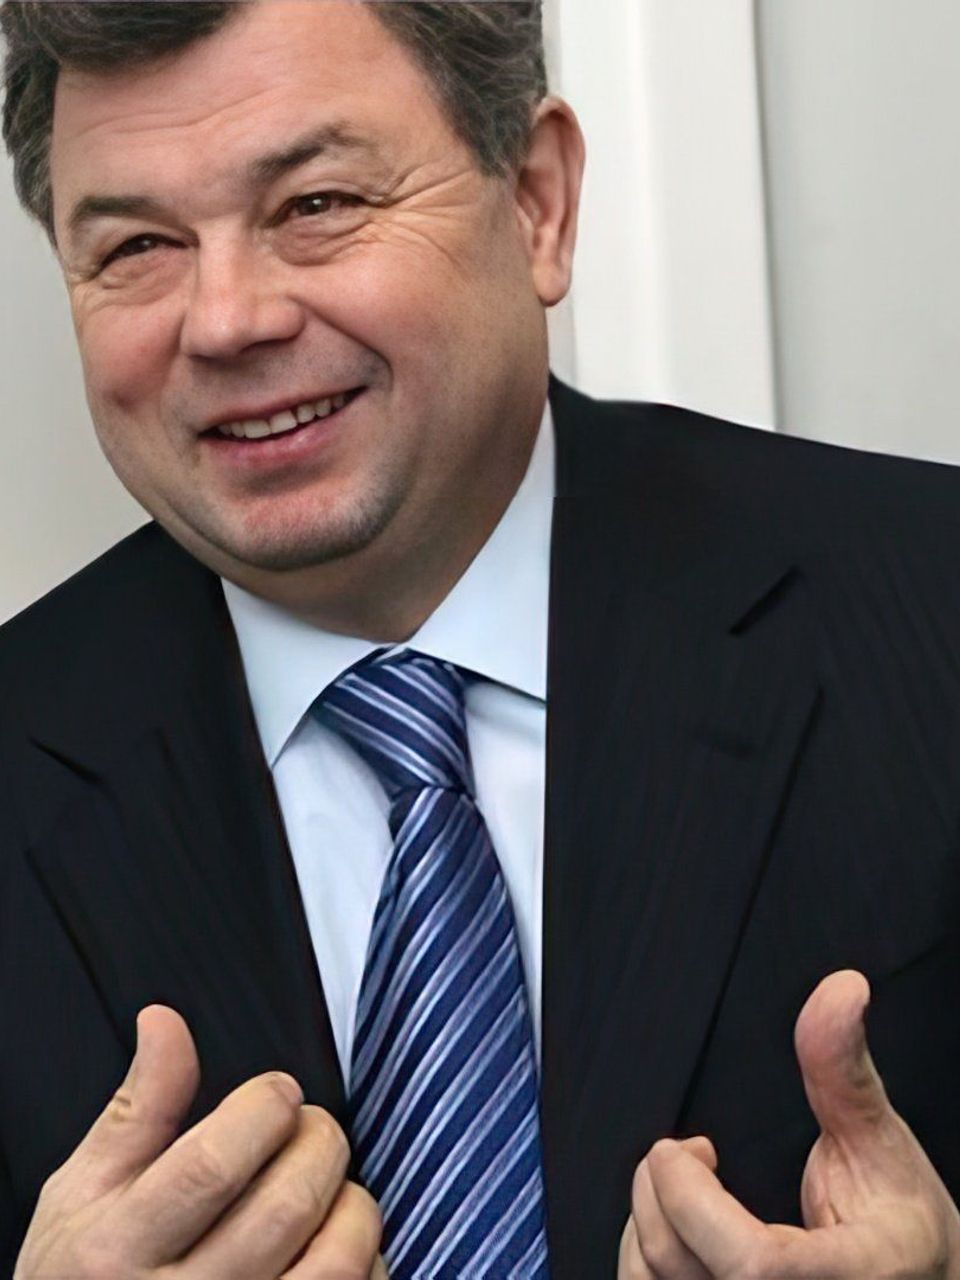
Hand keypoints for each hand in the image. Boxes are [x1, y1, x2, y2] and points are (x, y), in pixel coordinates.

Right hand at [15, 1004, 386, 1278]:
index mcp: (117, 1250)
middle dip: (318, 1142)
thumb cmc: (81, 1276)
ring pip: (334, 1263)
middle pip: (284, 1208)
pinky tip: (335, 1242)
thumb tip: (164, 1022)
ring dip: (351, 1204)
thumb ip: (137, 1107)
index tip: (277, 1092)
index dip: (264, 1110)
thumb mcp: (83, 1192)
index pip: (212, 1166)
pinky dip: (367, 1260)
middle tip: (309, 1128)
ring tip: (328, 1185)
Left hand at [619, 970, 959, 1278]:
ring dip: (646, 1221)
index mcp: (848, 1278)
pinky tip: (679, 1228)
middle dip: (661, 1190)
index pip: (752, 1264)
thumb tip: (841, 988)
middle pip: (684, 1266)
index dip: (692, 1197)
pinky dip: (646, 1256)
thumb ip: (843, 1070)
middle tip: (689, 1155)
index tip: (693, 1149)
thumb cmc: (900, 1229)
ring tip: (685, 1189)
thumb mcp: (881, 1144)